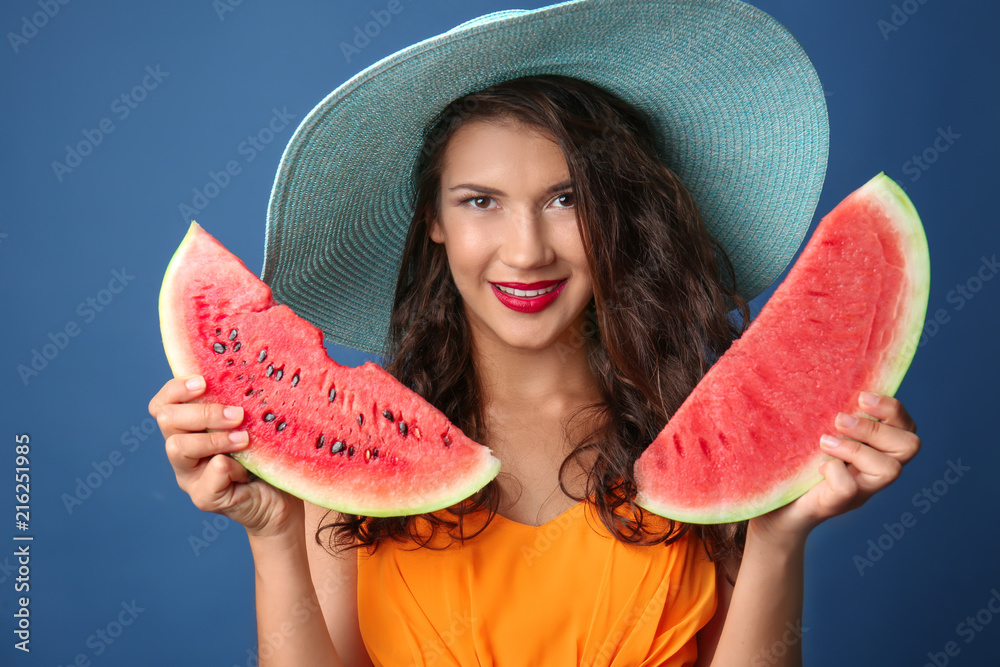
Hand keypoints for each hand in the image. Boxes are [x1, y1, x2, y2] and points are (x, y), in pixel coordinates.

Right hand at [149, 375, 302, 538]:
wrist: (281, 498)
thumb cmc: (266, 455)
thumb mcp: (251, 424)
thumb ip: (237, 405)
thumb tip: (241, 377)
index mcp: (188, 429)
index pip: (163, 404)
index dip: (176, 389)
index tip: (204, 381)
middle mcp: (182, 452)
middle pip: (167, 420)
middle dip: (203, 412)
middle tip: (238, 415)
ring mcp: (189, 477)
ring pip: (178, 447)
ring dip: (215, 439)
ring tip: (245, 440)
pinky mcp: (204, 498)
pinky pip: (211, 474)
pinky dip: (234, 467)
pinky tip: (250, 470)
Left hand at [749, 392, 920, 548]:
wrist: (773, 507)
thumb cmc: (793, 462)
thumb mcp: (813, 432)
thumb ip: (826, 412)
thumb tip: (818, 369)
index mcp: (874, 449)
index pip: (906, 426)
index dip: (893, 409)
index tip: (861, 396)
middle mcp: (873, 471)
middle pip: (910, 445)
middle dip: (875, 427)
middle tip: (839, 420)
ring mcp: (859, 491)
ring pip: (891, 470)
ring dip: (857, 448)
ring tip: (824, 440)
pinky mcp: (835, 504)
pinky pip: (849, 488)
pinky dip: (835, 472)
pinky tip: (816, 467)